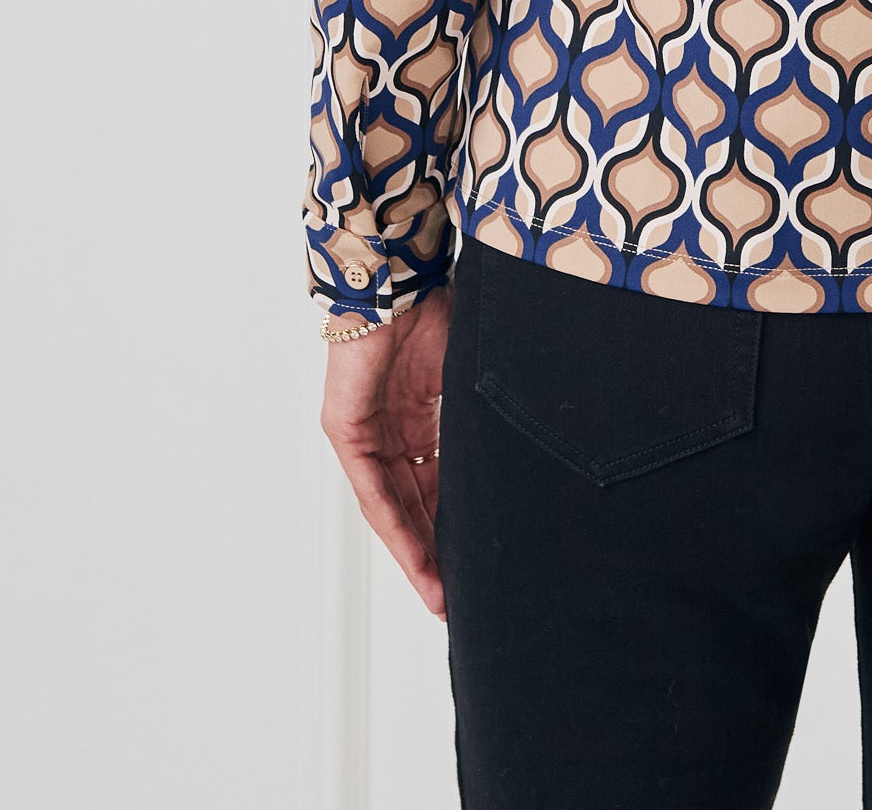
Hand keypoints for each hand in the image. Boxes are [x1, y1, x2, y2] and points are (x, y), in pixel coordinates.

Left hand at [320, 282, 451, 617]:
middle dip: (436, 550)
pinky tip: (416, 553)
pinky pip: (372, 489)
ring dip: (416, 549)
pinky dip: (395, 523)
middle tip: (457, 594)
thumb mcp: (468, 373)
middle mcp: (391, 428)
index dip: (455, 521)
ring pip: (393, 504)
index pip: (437, 480)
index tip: (477, 556)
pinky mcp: (347, 430)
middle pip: (414, 502)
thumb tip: (525, 440)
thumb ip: (481, 414)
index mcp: (419, 413)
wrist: (398, 278)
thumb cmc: (437, 307)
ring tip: (439, 590)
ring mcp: (365, 432)